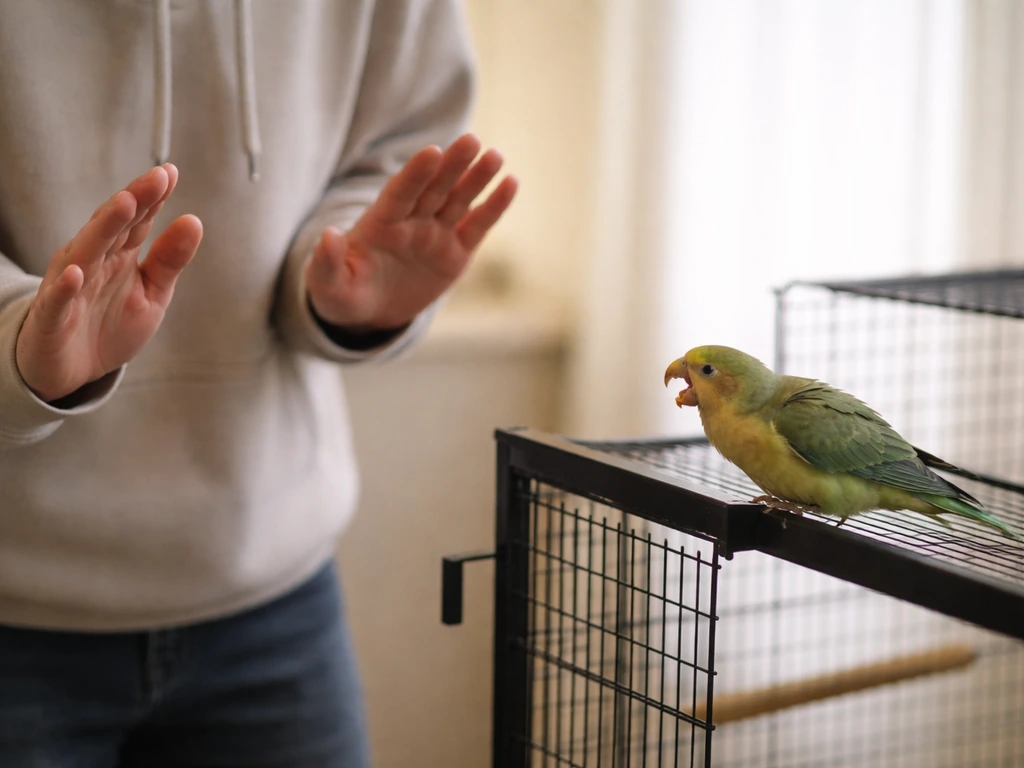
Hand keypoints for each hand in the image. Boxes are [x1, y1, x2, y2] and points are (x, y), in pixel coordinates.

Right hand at [15, 165, 202, 402]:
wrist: (74, 370)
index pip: (137, 219)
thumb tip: (194, 220)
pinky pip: (58, 300)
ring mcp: (70, 287)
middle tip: (156, 177)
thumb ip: (170, 260)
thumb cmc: (111, 324)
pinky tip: (77, 273)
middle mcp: (93, 262)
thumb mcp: (152, 293)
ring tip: (124, 204)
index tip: (171, 172)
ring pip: (86, 252)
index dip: (153, 197)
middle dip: (134, 201)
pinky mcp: (53, 317)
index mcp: (119, 254)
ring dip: (103, 228)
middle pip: (113, 227)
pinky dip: (66, 287)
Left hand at [305, 133, 517, 330]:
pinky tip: (511, 183)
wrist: (369, 312)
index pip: (400, 193)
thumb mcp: (326, 285)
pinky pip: (478, 226)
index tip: (432, 151)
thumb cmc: (343, 294)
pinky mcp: (456, 252)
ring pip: (459, 200)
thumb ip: (327, 263)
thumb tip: (329, 235)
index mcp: (379, 223)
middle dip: (452, 165)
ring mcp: (435, 234)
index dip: (416, 173)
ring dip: (477, 178)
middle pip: (434, 188)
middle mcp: (410, 221)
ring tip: (496, 155)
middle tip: (472, 140)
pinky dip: (494, 207)